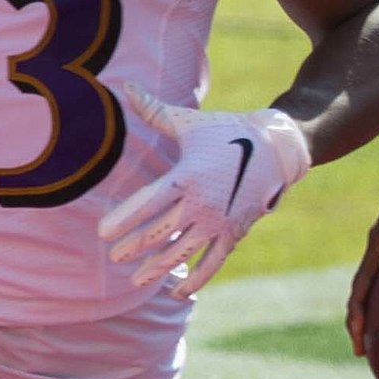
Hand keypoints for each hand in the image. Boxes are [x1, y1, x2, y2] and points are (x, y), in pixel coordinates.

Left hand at [98, 83, 310, 296]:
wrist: (276, 148)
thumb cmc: (224, 131)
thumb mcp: (188, 121)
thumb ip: (153, 110)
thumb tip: (125, 86)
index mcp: (188, 174)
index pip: (148, 204)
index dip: (124, 221)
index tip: (102, 234)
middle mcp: (203, 202)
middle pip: (161, 232)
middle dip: (134, 246)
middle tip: (113, 257)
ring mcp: (220, 221)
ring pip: (183, 252)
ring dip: (158, 268)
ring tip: (136, 279)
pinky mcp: (235, 233)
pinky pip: (212, 263)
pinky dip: (196, 278)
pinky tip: (177, 291)